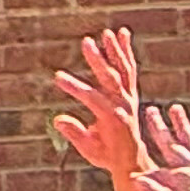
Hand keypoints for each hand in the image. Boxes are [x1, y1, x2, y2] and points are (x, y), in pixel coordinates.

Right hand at [47, 26, 149, 178]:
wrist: (132, 158)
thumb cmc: (106, 154)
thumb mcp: (89, 148)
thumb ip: (76, 133)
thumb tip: (59, 119)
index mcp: (113, 118)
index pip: (93, 98)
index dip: (76, 87)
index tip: (57, 77)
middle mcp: (124, 104)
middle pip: (111, 78)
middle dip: (98, 60)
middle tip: (86, 42)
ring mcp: (129, 97)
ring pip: (123, 69)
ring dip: (115, 50)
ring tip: (106, 32)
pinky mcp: (130, 92)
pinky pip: (129, 68)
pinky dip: (124, 51)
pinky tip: (121, 34)